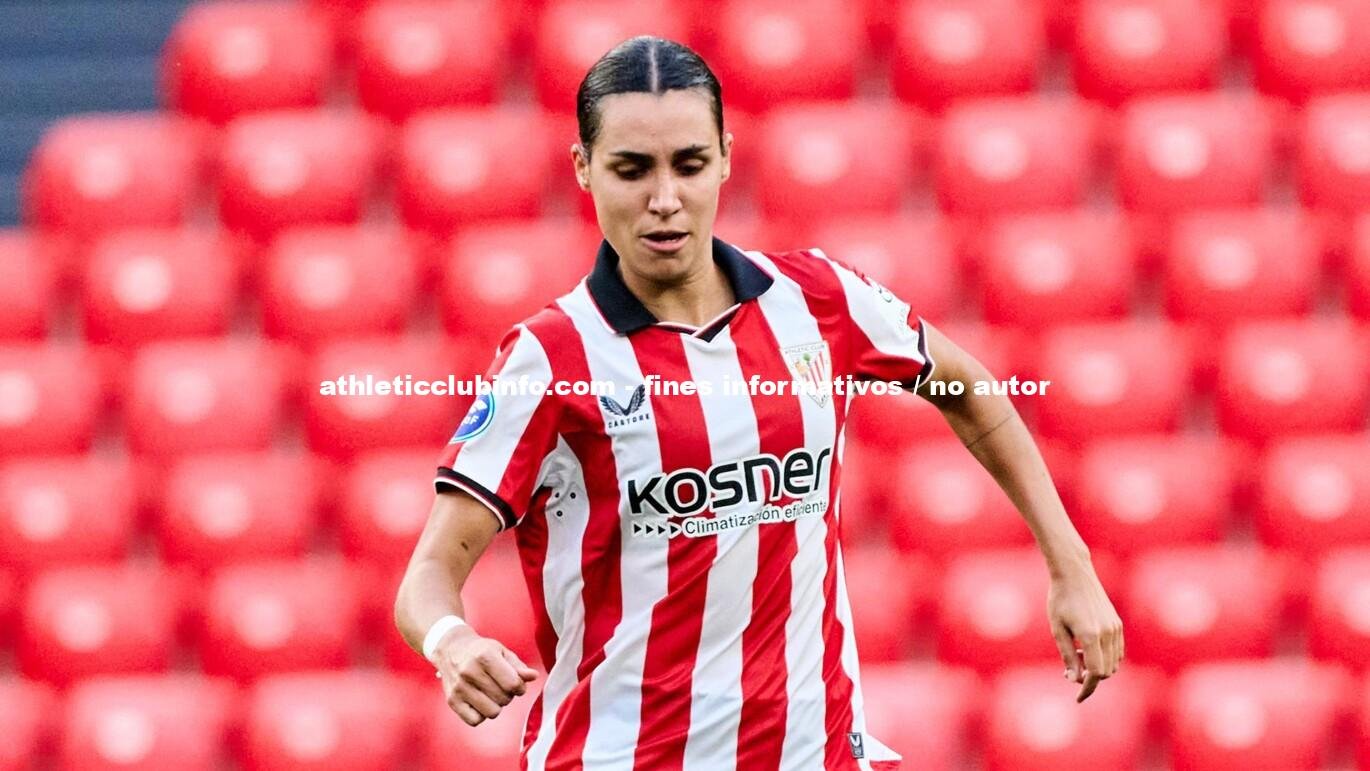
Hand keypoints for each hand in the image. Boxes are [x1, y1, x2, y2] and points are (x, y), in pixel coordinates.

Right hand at [433, 625, 538, 725]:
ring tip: (490, 693)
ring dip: (496, 705)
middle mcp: (470, 672)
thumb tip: (534, 676)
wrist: (451, 649)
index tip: (516, 683)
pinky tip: (479, 701)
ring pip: (492, 712)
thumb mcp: (501, 652)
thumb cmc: (481, 651)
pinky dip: (481, 715)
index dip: (520, 687)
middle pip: (504, 699)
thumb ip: (518, 667)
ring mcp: (459, 688)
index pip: (513, 684)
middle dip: (508, 695)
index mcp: (485, 657)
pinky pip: (475, 721)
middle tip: (500, 685)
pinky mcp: (452, 701)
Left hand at [1047, 566, 1123, 702]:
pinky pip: (1117, 651)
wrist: (1074, 574)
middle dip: (1090, 677)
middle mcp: (1108, 633)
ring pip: (1114, 663)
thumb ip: (1068, 656)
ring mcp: (1115, 628)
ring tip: (1077, 653)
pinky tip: (1088, 648)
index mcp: (1091, 635)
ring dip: (1098, 667)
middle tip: (1070, 669)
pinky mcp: (1117, 624)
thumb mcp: (1057, 629)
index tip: (1078, 697)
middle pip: (1106, 672)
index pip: (1095, 673)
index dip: (1087, 688)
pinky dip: (1105, 657)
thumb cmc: (1060, 600)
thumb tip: (1075, 679)